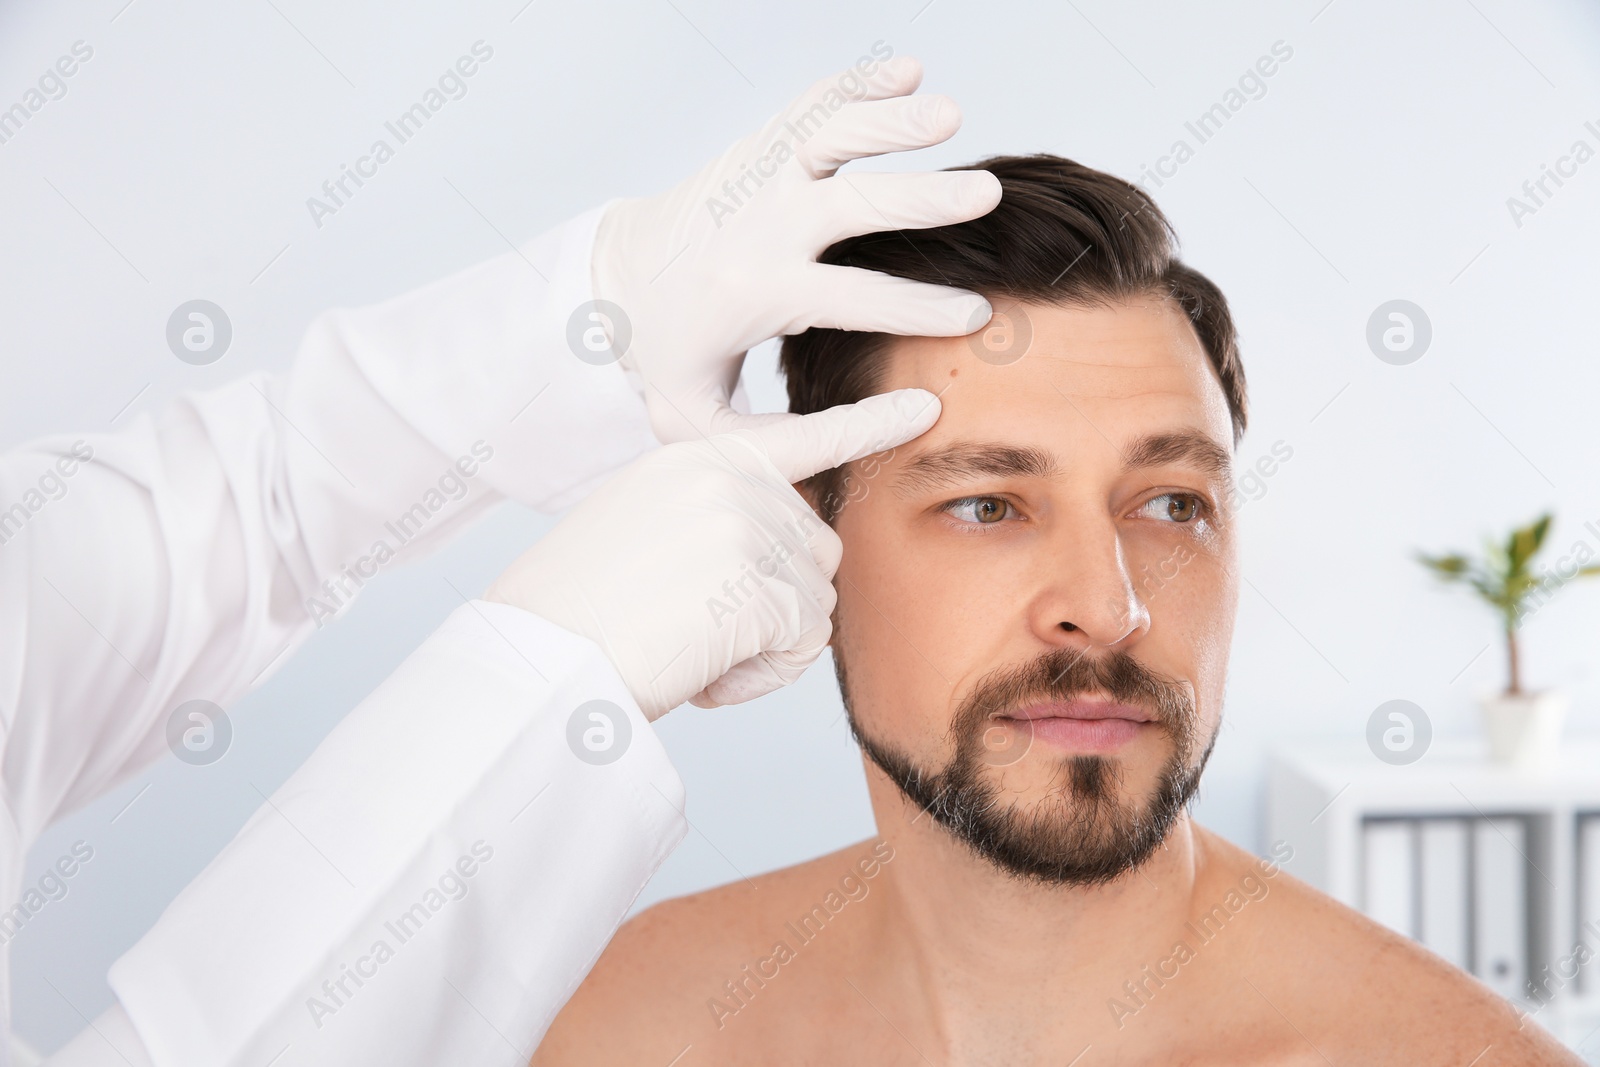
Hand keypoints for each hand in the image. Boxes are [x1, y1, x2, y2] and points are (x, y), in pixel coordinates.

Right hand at [485, 388, 939, 719]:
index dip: (867, 427)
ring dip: (769, 646)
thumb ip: (714, 519)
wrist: (538, 658)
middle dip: (778, 606)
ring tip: (691, 649)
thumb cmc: (576, 612)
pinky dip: (760, 677)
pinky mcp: (760, 583)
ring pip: (817, 600)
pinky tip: (701, 671)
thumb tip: (794, 551)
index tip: (924, 410)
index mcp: (695, 458)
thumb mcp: (640, 529)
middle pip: (817, 549)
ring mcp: (746, 525)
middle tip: (697, 630)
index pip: (799, 438)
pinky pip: (803, 644)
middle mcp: (727, 478)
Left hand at [590, 54, 999, 442]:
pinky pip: (813, 106)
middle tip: (983, 195)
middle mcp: (759, 226)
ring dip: (890, 120)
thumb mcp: (703, 423)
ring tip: (952, 114)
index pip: (851, 299)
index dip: (917, 308)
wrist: (609, 283)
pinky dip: (859, 84)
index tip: (975, 315)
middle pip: (850, 205)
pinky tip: (910, 72)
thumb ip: (788, 438)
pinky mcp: (757, 150)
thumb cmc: (669, 361)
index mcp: (755, 294)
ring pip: (831, 136)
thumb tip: (900, 424)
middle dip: (920, 200)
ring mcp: (758, 178)